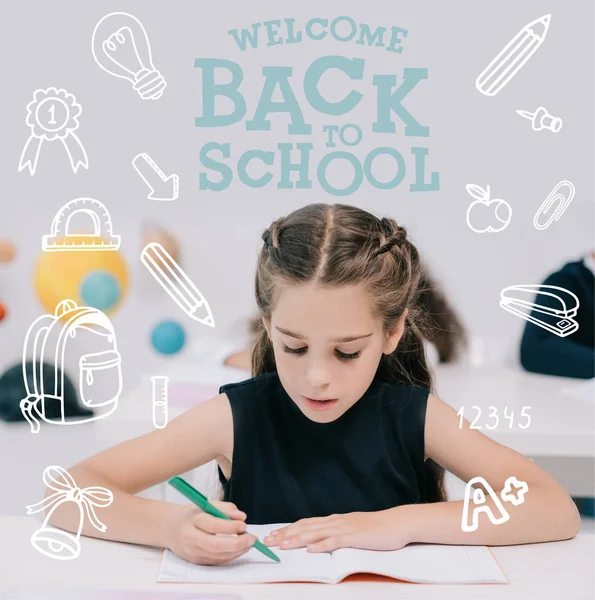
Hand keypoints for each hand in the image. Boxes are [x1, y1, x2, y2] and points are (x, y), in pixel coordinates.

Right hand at [164, 500, 256, 564]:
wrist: (171, 528)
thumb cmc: (193, 514)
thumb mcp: (207, 504)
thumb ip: (225, 508)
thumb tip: (241, 516)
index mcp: (192, 520)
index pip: (212, 525)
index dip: (230, 526)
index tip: (243, 524)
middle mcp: (191, 538)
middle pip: (215, 545)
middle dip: (236, 543)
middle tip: (251, 538)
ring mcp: (192, 552)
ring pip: (217, 556)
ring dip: (237, 551)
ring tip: (249, 543)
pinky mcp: (196, 561)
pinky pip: (216, 561)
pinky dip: (231, 556)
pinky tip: (240, 549)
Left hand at [263, 509, 408, 552]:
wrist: (397, 522)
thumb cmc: (376, 529)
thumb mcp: (352, 529)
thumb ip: (336, 532)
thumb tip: (320, 540)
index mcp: (334, 520)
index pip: (306, 523)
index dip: (288, 529)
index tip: (273, 535)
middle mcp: (336, 521)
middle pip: (306, 527)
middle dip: (286, 534)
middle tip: (268, 541)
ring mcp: (345, 528)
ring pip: (317, 533)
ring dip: (298, 539)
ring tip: (283, 545)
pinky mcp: (355, 536)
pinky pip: (336, 540)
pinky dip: (322, 544)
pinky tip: (311, 549)